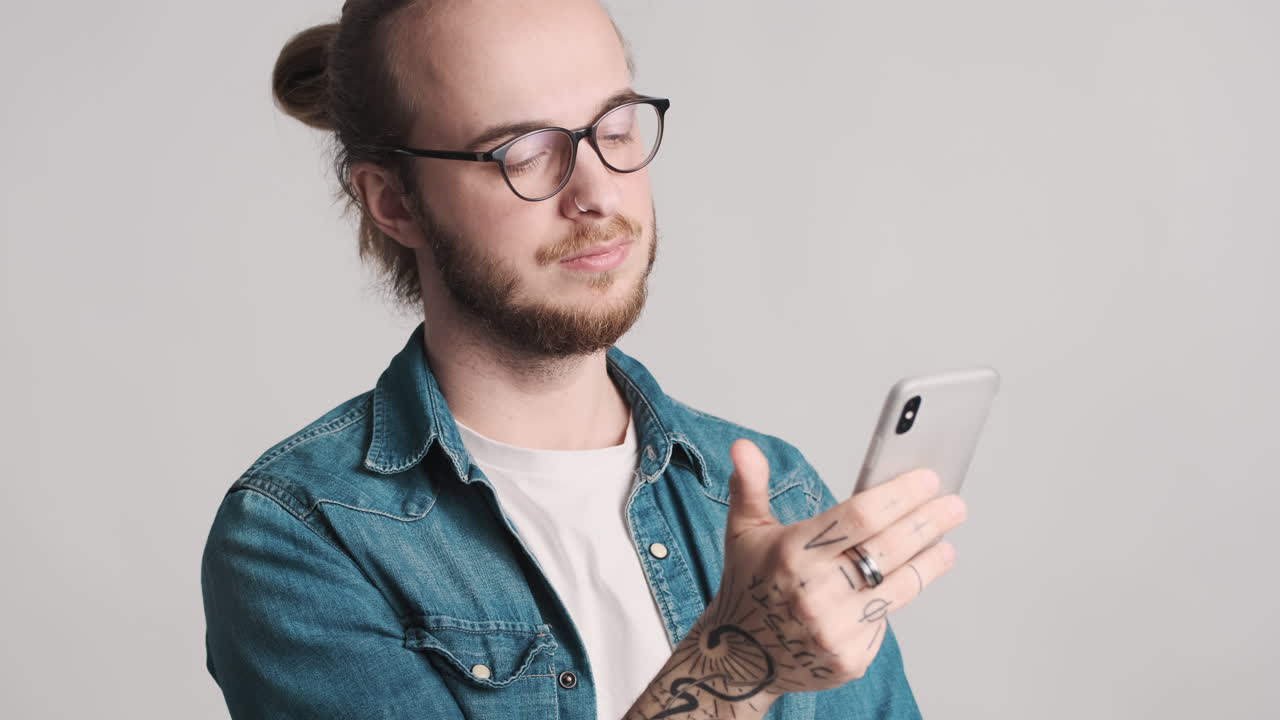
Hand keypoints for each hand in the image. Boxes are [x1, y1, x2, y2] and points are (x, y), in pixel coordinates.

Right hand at [683, 439, 964, 710]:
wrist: (741, 660)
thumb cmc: (749, 587)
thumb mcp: (743, 533)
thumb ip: (750, 486)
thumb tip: (744, 447)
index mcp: (793, 553)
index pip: (860, 517)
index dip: (900, 496)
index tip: (928, 480)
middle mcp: (815, 592)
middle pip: (889, 548)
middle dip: (928, 522)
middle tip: (954, 505)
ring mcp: (835, 628)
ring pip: (899, 586)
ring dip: (929, 561)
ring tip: (946, 544)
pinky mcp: (850, 657)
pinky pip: (886, 620)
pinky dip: (896, 598)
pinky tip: (905, 582)